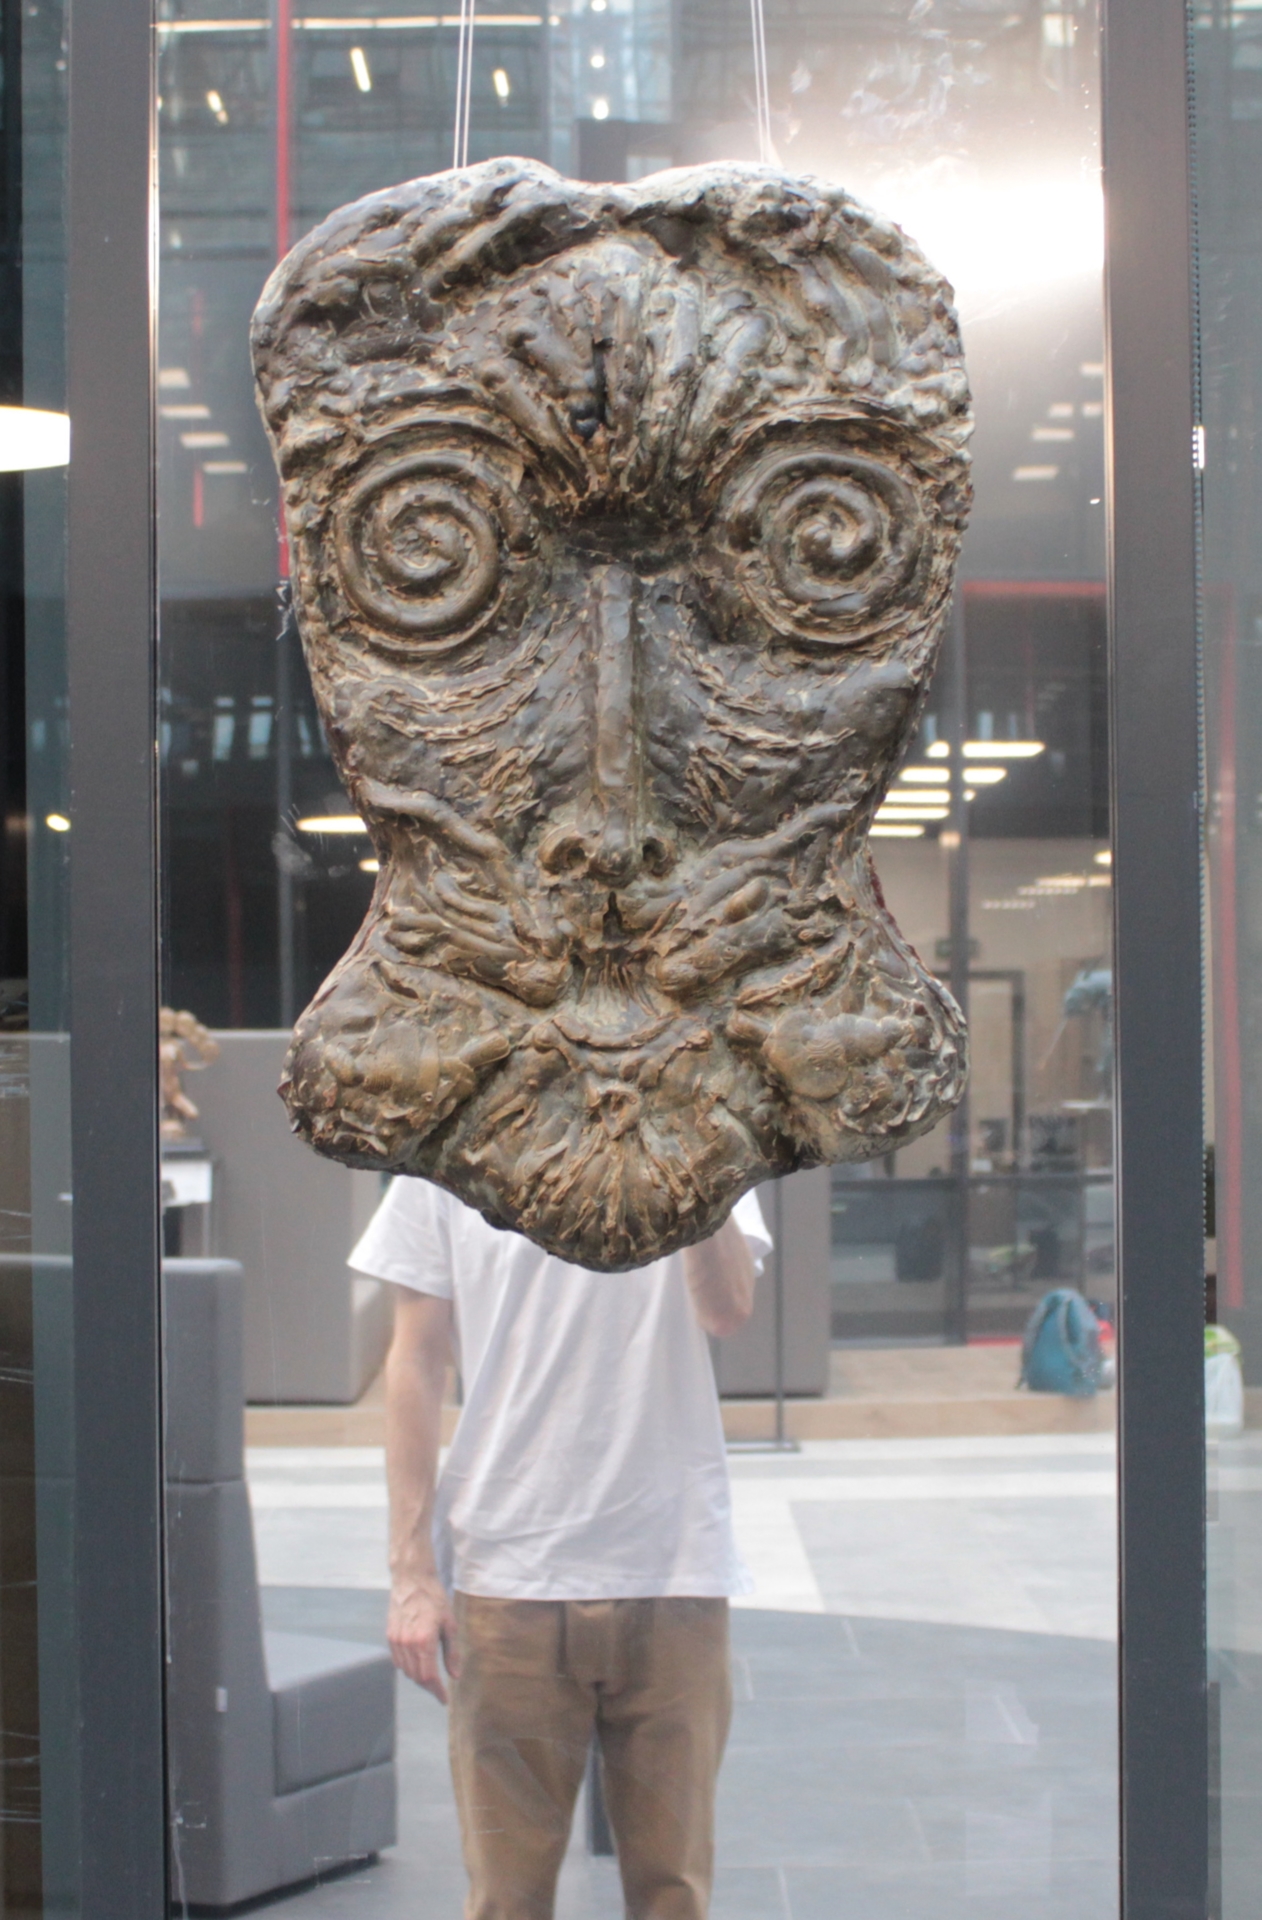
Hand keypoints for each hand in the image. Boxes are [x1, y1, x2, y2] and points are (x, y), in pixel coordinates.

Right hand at [388, 1575, 460, 1703]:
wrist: (411, 1579)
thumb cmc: (434, 1598)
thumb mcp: (449, 1624)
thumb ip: (451, 1652)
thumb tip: (454, 1675)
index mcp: (424, 1641)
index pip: (429, 1677)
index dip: (437, 1692)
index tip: (444, 1699)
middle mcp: (407, 1644)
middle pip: (417, 1677)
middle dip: (429, 1687)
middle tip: (440, 1689)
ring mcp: (396, 1641)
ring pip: (406, 1671)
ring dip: (419, 1678)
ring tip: (431, 1677)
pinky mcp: (390, 1636)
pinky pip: (398, 1661)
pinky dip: (408, 1667)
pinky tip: (418, 1663)